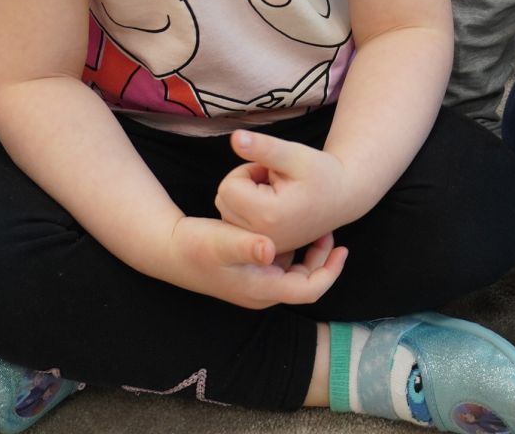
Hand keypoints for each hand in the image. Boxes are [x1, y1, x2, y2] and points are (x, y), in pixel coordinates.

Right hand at [165, 217, 345, 308]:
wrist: (170, 250)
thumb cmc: (196, 246)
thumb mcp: (221, 242)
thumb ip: (246, 246)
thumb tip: (270, 249)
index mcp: (263, 289)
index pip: (310, 289)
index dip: (331, 271)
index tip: (344, 247)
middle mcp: (263, 291)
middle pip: (306, 280)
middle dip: (322, 258)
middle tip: (332, 231)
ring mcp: (256, 282)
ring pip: (294, 269)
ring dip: (308, 250)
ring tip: (317, 224)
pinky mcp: (249, 270)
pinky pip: (280, 261)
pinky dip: (291, 247)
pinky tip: (291, 223)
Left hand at [214, 129, 351, 254]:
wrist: (344, 197)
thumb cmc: (321, 173)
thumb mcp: (294, 154)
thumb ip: (263, 147)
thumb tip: (235, 137)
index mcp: (268, 215)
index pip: (228, 187)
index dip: (248, 170)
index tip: (272, 169)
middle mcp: (264, 237)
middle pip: (224, 200)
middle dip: (243, 184)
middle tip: (273, 179)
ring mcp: (266, 246)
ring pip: (228, 213)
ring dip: (244, 197)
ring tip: (274, 191)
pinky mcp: (267, 248)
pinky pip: (238, 225)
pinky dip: (248, 212)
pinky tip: (271, 206)